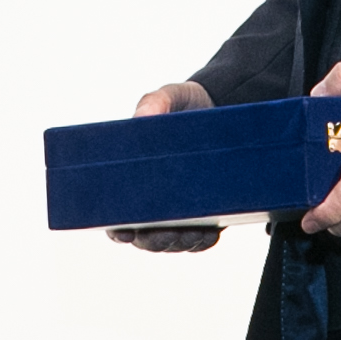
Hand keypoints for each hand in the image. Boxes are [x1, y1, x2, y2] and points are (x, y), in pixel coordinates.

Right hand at [109, 82, 221, 252]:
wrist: (223, 107)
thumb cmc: (187, 105)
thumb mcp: (171, 97)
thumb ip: (156, 101)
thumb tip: (141, 119)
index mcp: (134, 179)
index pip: (117, 216)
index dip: (118, 229)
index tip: (124, 232)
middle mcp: (155, 201)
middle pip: (146, 235)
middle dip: (154, 239)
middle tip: (166, 232)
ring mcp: (181, 211)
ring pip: (174, 240)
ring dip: (180, 242)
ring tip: (191, 234)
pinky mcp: (207, 213)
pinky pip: (201, 237)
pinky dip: (203, 240)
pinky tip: (209, 234)